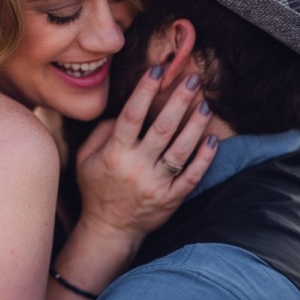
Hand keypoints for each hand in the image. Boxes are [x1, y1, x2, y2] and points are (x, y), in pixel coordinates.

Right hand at [76, 67, 216, 244]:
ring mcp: (156, 184)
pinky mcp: (171, 199)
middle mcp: (136, 167)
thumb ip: (101, 133)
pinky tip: (213, 141)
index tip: (157, 69)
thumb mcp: (85, 159)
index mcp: (115, 154)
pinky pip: (191, 177)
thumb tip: (121, 113)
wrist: (109, 230)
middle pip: (161, 129)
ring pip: (180, 151)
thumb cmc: (96, 188)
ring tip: (205, 106)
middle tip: (192, 79)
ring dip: (195, 127)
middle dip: (178, 101)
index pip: (131, 115)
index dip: (145, 90)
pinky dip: (204, 159)